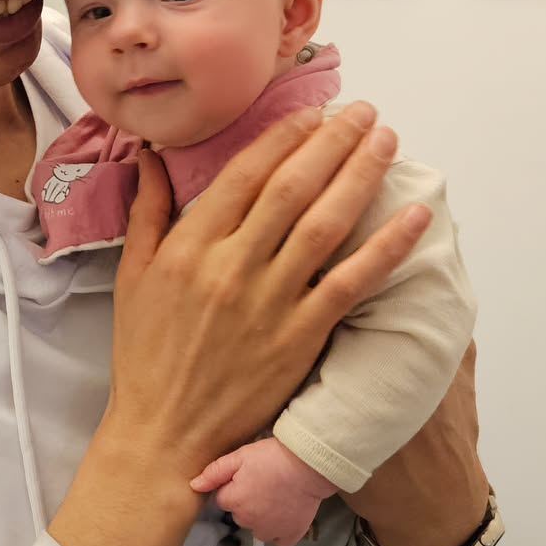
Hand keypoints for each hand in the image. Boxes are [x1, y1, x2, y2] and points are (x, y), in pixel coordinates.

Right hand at [105, 101, 430, 474]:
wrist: (164, 434)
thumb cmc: (146, 357)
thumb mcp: (132, 276)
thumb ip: (148, 211)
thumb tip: (151, 154)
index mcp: (190, 247)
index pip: (246, 174)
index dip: (285, 136)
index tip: (313, 113)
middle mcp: (232, 267)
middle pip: (293, 187)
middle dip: (332, 141)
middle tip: (362, 111)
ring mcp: (270, 302)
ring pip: (326, 223)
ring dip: (361, 175)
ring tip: (386, 140)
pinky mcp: (301, 338)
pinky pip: (352, 283)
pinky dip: (386, 246)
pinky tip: (413, 216)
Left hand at [191, 439, 328, 545]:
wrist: (309, 465)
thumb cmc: (274, 457)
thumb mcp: (240, 456)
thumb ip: (214, 472)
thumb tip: (194, 486)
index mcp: (234, 501)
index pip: (224, 499)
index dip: (234, 486)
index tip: (248, 476)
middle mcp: (249, 520)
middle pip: (240, 514)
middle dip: (247, 502)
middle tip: (264, 483)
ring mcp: (270, 530)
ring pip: (257, 528)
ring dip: (262, 517)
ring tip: (276, 496)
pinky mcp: (290, 534)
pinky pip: (278, 540)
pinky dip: (280, 531)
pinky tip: (284, 514)